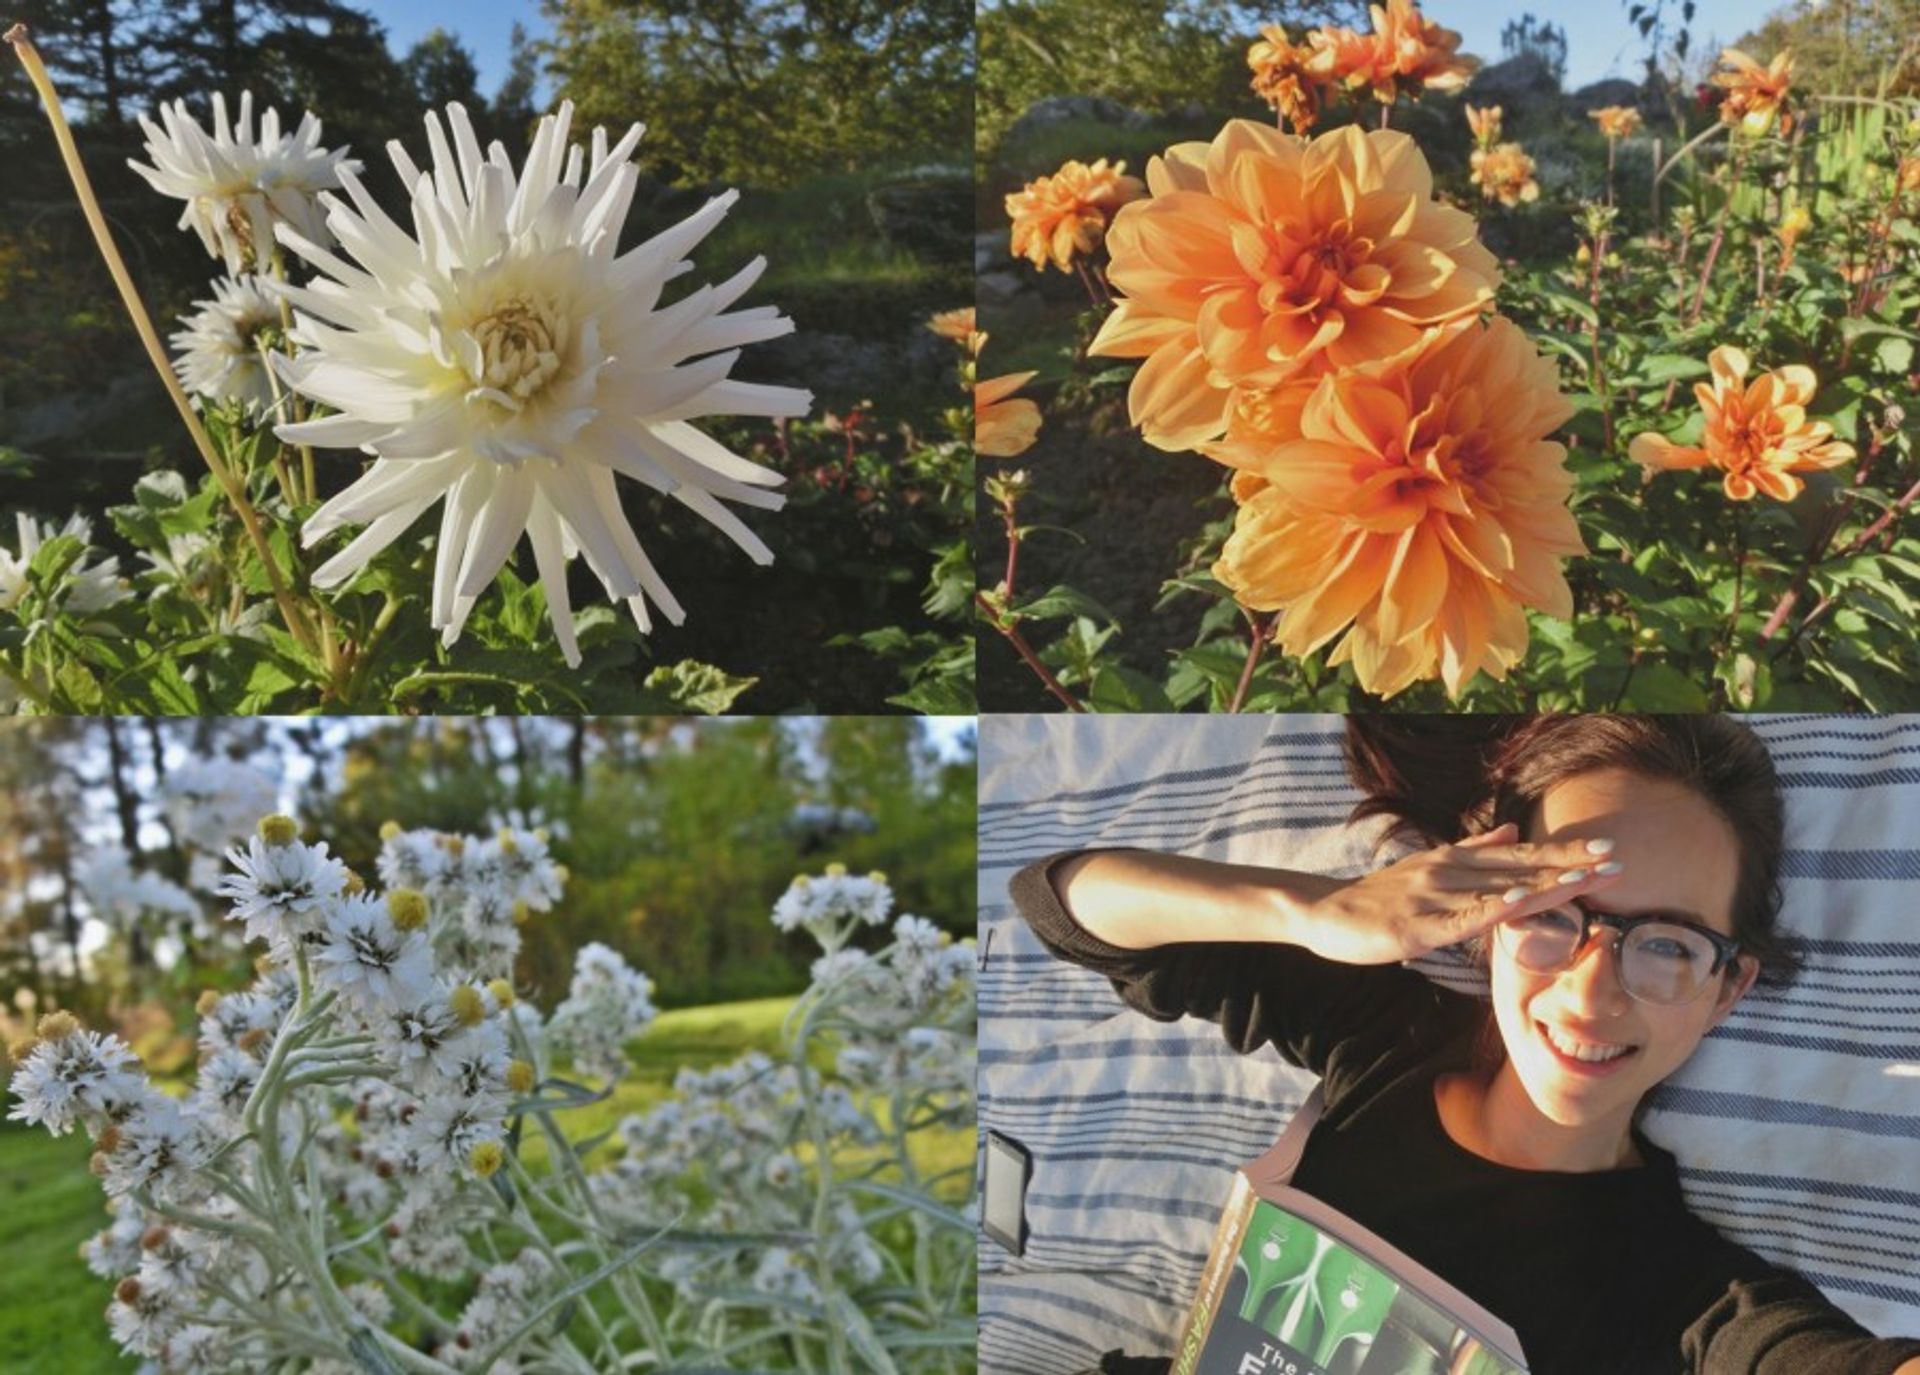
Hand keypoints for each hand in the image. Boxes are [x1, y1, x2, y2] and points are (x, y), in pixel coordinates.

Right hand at [1296, 823, 1624, 965]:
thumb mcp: (1430, 867)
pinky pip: (1463, 917)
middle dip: (1570, 865)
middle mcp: (1450, 871)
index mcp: (1457, 860)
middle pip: (1520, 868)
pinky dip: (1495, 907)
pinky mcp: (1417, 925)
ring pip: (1499, 889)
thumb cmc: (1380, 895)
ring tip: (1588, 879)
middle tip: (1618, 860)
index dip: (1564, 853)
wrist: (1324, 911)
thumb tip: (1515, 829)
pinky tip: (1522, 902)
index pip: (1520, 855)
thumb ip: (1475, 849)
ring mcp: (1434, 896)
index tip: (1607, 850)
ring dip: (1545, 883)